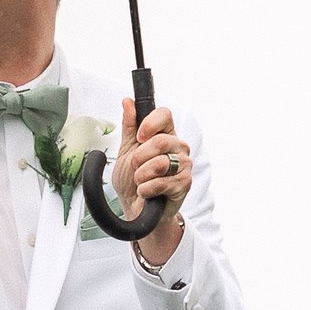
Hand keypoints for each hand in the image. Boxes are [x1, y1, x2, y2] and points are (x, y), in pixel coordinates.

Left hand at [115, 98, 190, 268]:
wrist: (135, 208)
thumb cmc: (132, 179)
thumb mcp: (125, 150)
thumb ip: (129, 126)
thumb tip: (128, 101)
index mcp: (165, 134)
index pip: (165, 114)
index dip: (150, 123)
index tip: (139, 136)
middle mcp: (178, 146)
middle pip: (161, 141)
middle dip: (139, 157)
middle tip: (134, 166)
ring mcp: (184, 165)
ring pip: (160, 163)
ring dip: (141, 175)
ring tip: (140, 181)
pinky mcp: (185, 184)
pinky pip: (162, 182)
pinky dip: (146, 189)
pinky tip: (146, 192)